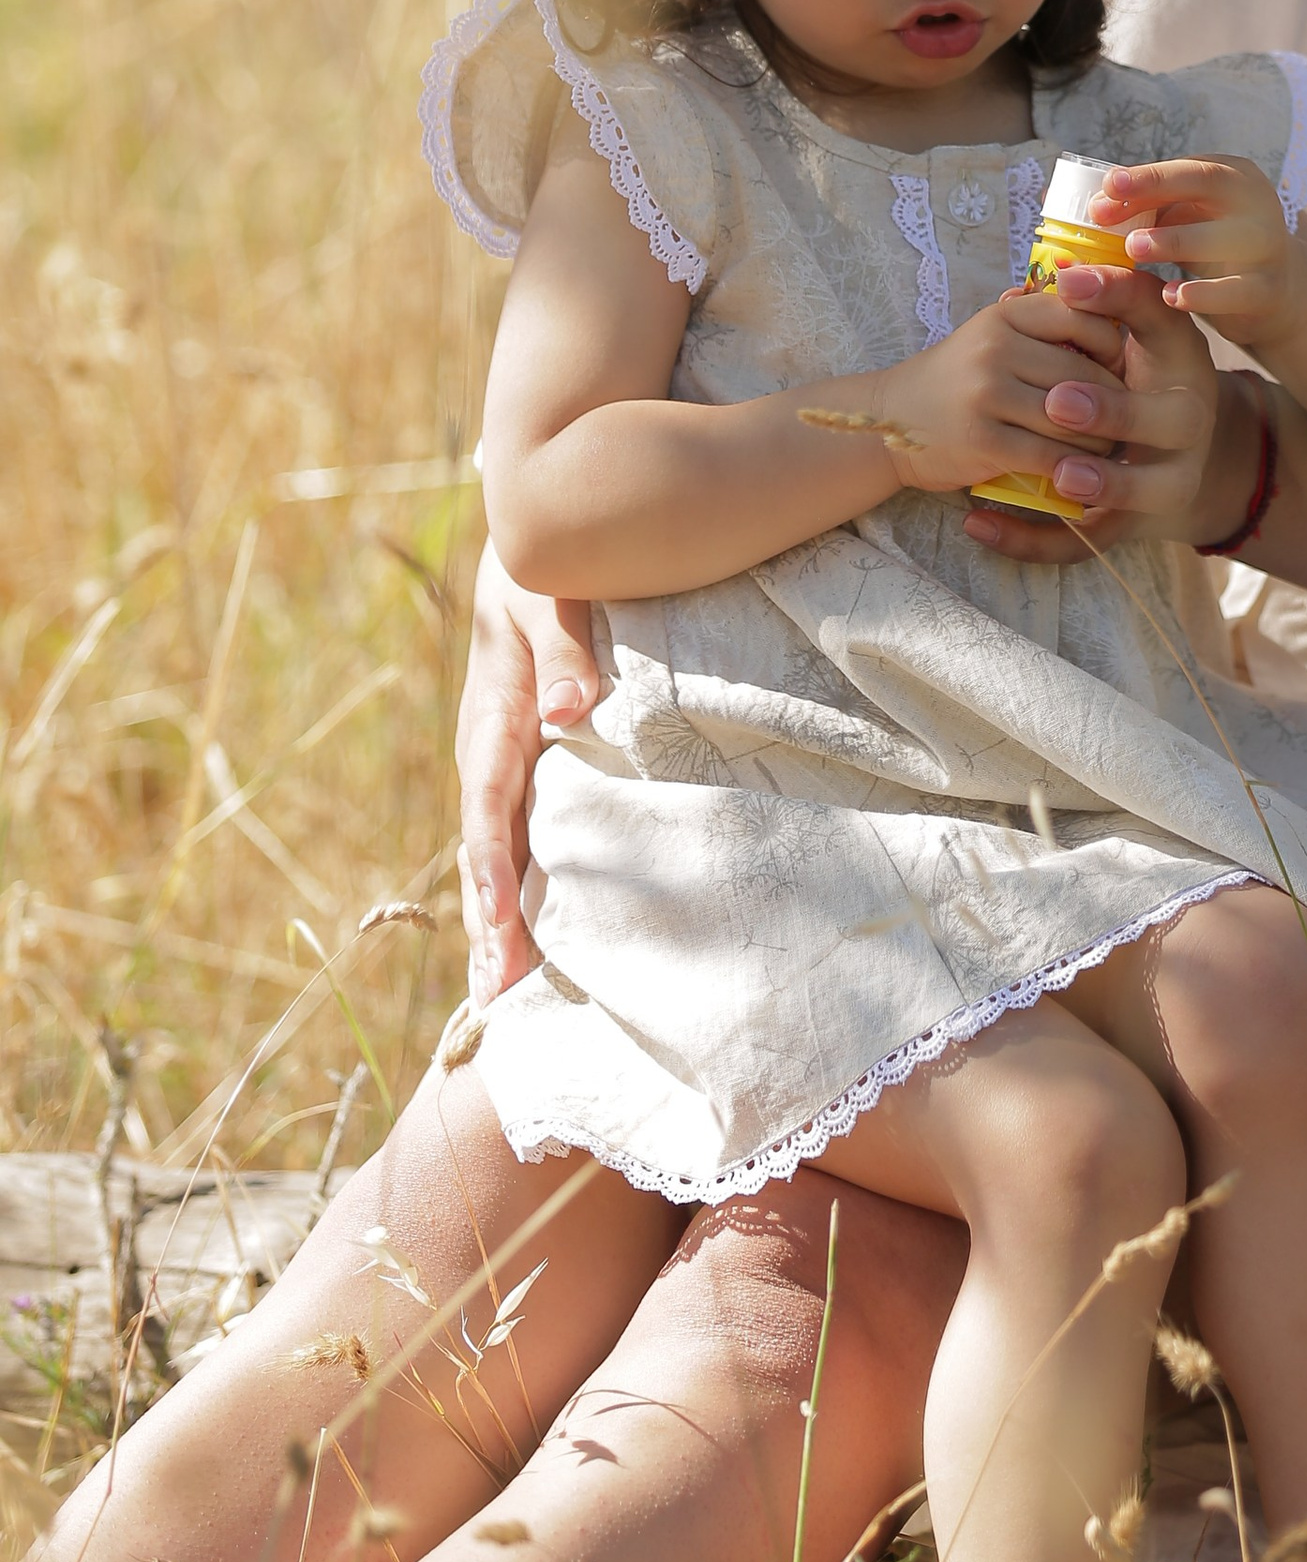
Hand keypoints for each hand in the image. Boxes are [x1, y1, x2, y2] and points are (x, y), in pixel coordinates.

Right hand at [456, 543, 595, 1003]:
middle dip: (486, 928)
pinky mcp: (520, 776)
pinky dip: (511, 900)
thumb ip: (563, 650)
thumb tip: (570, 711)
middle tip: (496, 1002)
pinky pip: (510, 845)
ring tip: (498, 1004)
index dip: (495, 867)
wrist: (528, 557)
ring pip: (489, 862)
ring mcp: (499, 772)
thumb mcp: (550, 593)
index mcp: (491, 718)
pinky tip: (522, 952)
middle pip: (481, 854)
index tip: (505, 923)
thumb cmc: (547, 573)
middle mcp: (486, 757)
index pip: (488, 805)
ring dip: (493, 930)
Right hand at [816, 280, 1187, 509]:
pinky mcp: (982, 440)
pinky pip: (1049, 455)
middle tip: (1131, 421)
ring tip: (1110, 450)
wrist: (892, 421)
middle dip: (1116, 402)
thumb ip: (1045, 323)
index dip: (1114, 347)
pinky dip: (1074, 469)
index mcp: (1007, 316)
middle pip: (1085, 373)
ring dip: (1101, 441)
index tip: (1123, 371)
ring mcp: (986, 393)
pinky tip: (1083, 475)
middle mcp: (996, 347)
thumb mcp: (995, 334)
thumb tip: (1115, 309)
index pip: (1084, 317)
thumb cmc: (958, 377)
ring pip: (1074, 418)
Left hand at [959, 266, 1224, 558]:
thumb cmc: (1143, 376)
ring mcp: (1164, 481)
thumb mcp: (1140, 331)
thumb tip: (1068, 273)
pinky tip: (978, 525)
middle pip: (1169, 423)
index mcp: (1186, 361)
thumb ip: (1113, 298)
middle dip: (1114, 412)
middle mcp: (1188, 425)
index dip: (1122, 301)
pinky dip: (1028, 540)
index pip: (1166, 325)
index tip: (1069, 287)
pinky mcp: (1126, 527)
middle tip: (1059, 402)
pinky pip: (1081, 544)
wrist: (1174, 455)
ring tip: (1054, 474)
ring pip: (1140, 493)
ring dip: (1100, 483)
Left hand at [1091, 159, 1302, 356]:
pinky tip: (1171, 297)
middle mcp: (1256, 202)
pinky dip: (1202, 294)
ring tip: (1134, 250)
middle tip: (1106, 213)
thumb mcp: (1186, 217)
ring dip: (1174, 241)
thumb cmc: (1214, 244)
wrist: (1274, 292)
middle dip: (1155, 191)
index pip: (1187, 167)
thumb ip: (1147, 206)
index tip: (1108, 186)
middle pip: (1208, 184)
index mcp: (1233, 176)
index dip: (1146, 175)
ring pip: (1222, 238)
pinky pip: (1235, 290)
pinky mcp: (1267, 288)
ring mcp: (1266, 245)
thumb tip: (1097, 205)